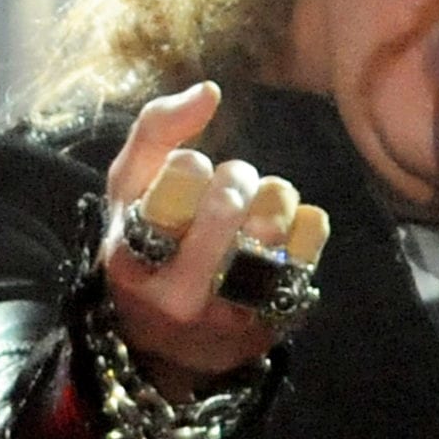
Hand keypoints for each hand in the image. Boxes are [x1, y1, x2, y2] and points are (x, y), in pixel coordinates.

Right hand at [100, 82, 329, 392]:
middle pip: (231, 196)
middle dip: (235, 177)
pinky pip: (310, 236)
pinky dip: (302, 221)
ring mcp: (233, 312)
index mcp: (132, 258)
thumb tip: (210, 91)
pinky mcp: (278, 317)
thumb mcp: (128, 192)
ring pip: (275, 215)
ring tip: (254, 213)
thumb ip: (156, 130)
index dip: (191, 167)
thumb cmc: (147, 248)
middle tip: (228, 191)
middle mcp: (181, 295)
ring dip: (270, 197)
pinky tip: (280, 234)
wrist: (170, 348)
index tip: (184, 186)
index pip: (183, 173)